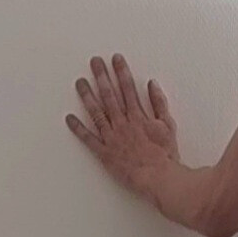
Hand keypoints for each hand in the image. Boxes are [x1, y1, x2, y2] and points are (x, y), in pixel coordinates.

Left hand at [65, 54, 178, 201]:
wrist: (159, 178)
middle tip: (94, 61)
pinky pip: (88, 139)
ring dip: (87, 95)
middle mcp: (122, 123)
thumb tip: (151, 84)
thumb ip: (159, 103)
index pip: (128, 88)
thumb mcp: (168, 125)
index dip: (121, 71)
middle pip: (109, 95)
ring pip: (96, 112)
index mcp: (138, 116)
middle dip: (101, 75)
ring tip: (80, 82)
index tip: (116, 58)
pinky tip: (69, 118)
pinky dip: (78, 128)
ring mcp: (112, 137)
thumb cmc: (165, 155)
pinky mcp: (105, 153)